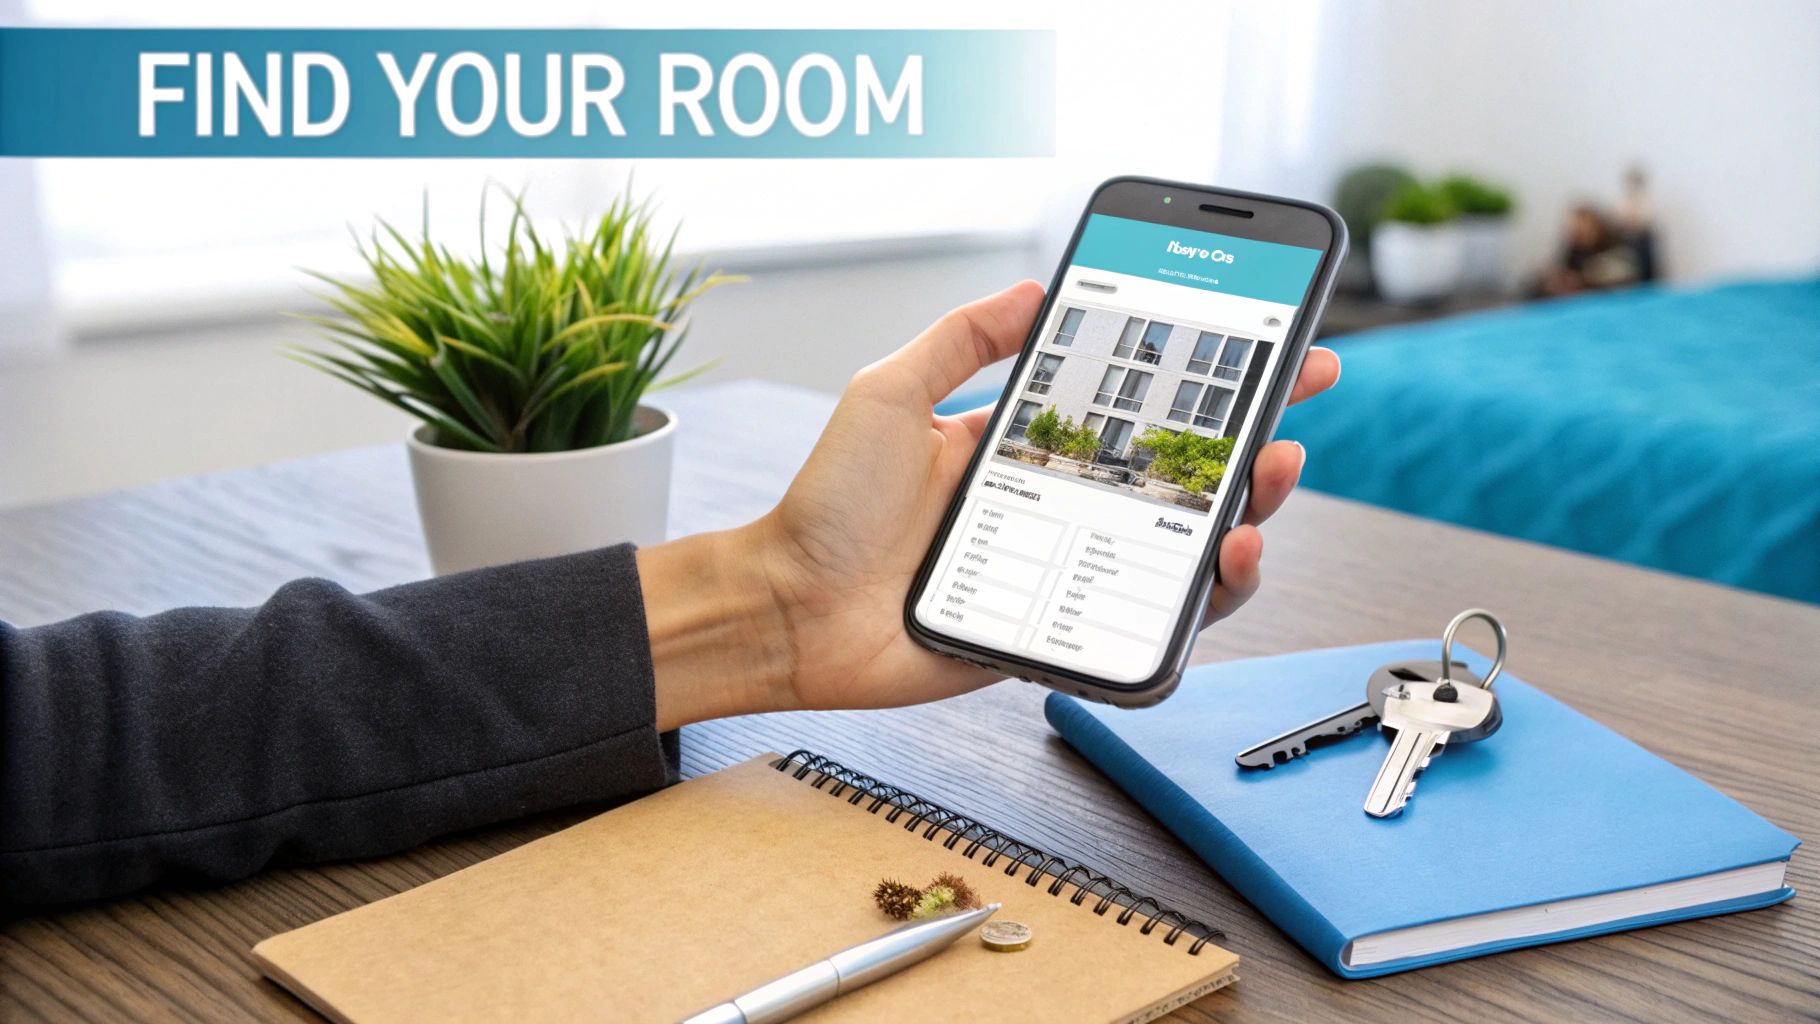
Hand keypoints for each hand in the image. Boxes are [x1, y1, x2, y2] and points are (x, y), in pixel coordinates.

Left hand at [640, 281, 1340, 729]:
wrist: (791, 609)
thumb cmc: (828, 507)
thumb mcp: (888, 393)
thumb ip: (961, 339)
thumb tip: (1035, 288)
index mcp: (1025, 446)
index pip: (1135, 406)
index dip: (1206, 381)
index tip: (1271, 348)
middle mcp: (1058, 507)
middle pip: (1179, 478)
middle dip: (1250, 444)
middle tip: (1290, 416)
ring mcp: (1067, 572)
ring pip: (1183, 551)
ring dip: (1244, 518)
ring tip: (1264, 488)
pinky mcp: (1063, 633)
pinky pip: (1150, 626)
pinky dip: (1201, 604)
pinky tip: (1221, 568)